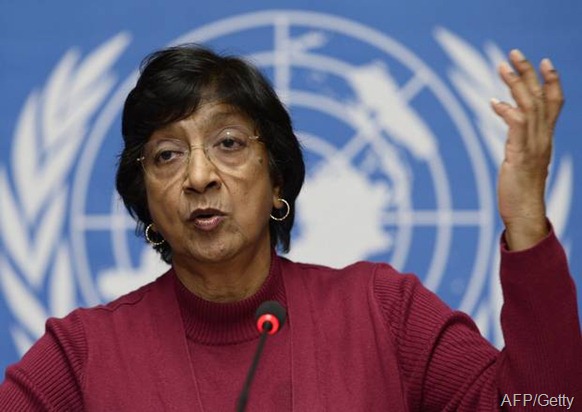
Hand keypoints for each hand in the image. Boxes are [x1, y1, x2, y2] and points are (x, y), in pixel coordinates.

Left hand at [491, 49, 563, 250]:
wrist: (525, 214)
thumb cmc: (520, 189)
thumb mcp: (523, 159)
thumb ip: (520, 142)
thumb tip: (511, 129)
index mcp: (545, 138)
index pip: (554, 102)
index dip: (551, 80)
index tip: (543, 60)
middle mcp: (543, 138)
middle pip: (540, 97)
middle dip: (527, 73)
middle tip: (513, 52)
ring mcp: (534, 146)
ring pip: (529, 106)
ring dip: (515, 84)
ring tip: (500, 66)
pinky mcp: (520, 156)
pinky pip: (517, 127)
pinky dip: (505, 112)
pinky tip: (492, 102)